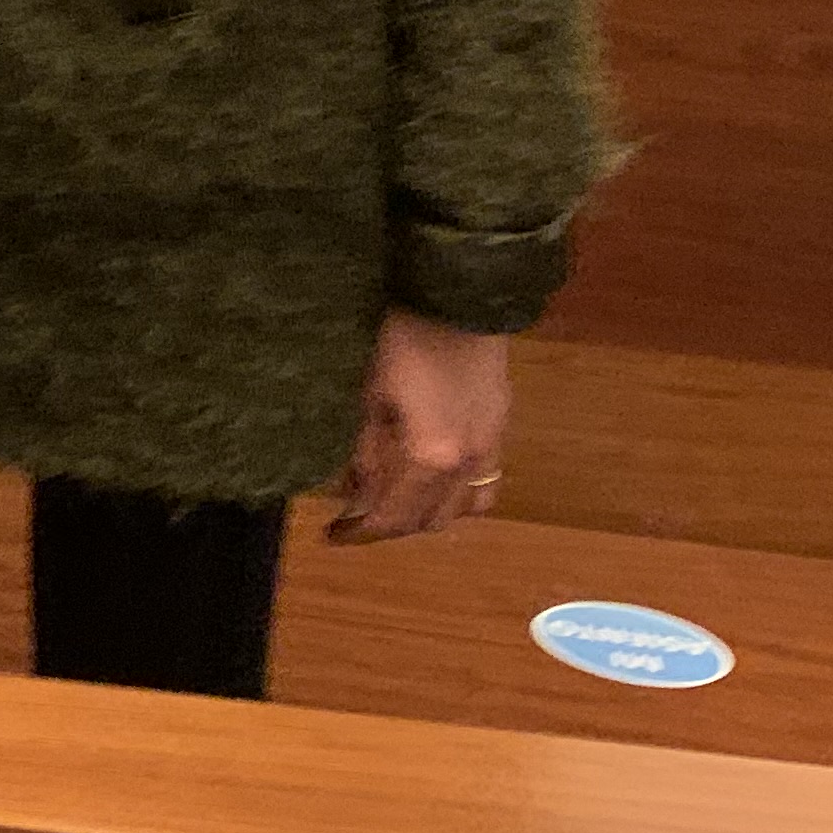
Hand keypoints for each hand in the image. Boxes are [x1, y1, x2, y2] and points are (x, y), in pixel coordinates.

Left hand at [326, 312, 510, 545]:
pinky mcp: (499, 427)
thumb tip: (351, 491)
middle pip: (431, 520)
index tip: (333, 534)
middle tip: (358, 514)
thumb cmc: (404, 340)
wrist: (459, 298)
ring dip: (429, 513)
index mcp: (430, 456)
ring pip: (465, 508)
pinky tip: (430, 475)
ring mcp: (490, 445)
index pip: (395, 517)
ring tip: (397, 498)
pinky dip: (455, 493)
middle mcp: (467, 462)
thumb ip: (365, 452)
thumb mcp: (371, 396)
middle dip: (392, 526)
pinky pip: (483, 482)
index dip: (362, 532)